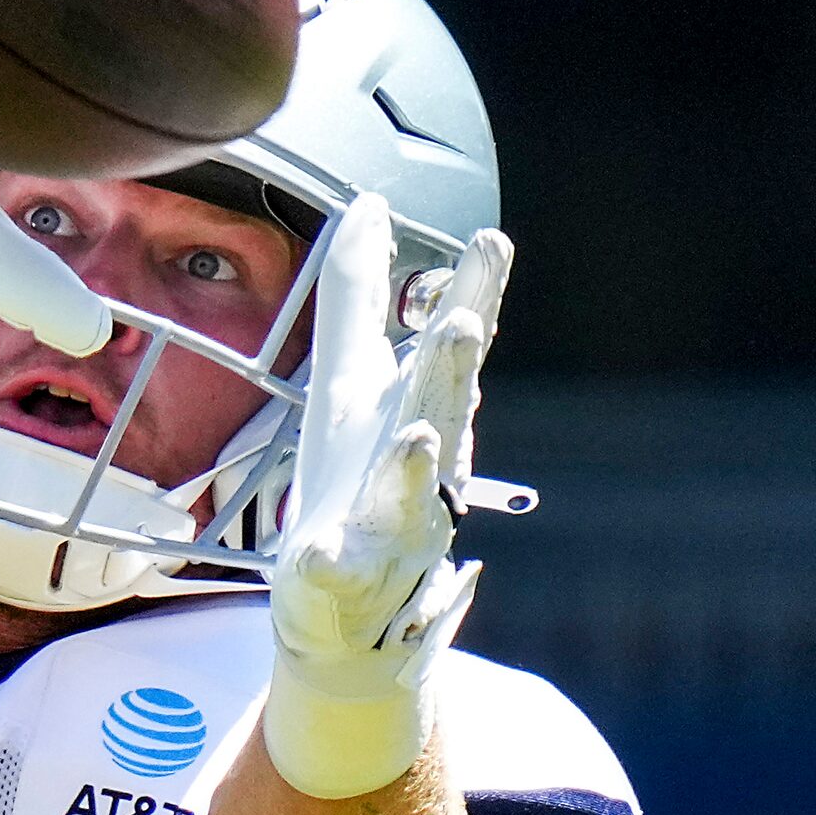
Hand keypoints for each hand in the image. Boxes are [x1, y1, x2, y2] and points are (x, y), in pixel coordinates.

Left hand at [262, 194, 510, 794]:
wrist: (348, 612)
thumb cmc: (357, 478)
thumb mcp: (350, 378)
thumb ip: (359, 292)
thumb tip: (371, 202)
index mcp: (416, 409)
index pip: (449, 350)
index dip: (472, 297)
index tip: (490, 243)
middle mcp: (418, 465)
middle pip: (439, 409)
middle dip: (450, 370)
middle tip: (464, 322)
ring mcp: (387, 527)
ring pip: (408, 494)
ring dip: (413, 463)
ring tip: (417, 430)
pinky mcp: (341, 579)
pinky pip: (341, 569)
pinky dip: (336, 557)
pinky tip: (325, 548)